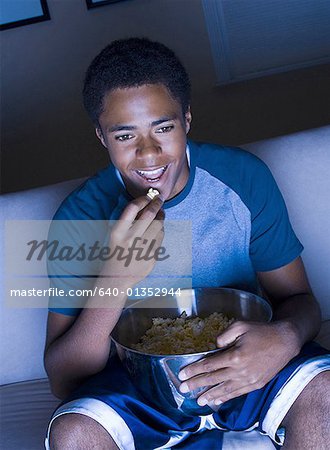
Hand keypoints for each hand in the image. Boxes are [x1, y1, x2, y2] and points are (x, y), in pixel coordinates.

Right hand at [101, 194, 164, 288]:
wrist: (117, 277)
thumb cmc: (116, 252)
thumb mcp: (116, 235)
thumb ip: (128, 222)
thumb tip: (146, 205)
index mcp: (118, 232)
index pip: (132, 208)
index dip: (142, 199)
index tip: (148, 196)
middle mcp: (130, 239)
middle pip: (149, 214)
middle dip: (156, 204)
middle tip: (159, 200)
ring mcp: (143, 248)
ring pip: (158, 225)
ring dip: (161, 216)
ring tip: (160, 214)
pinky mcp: (152, 256)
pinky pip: (160, 237)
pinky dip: (160, 230)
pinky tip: (158, 230)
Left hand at [178, 320, 298, 405]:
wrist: (284, 342)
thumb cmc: (261, 331)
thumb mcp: (240, 326)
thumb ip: (224, 335)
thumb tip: (213, 346)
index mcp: (235, 356)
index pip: (209, 365)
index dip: (194, 370)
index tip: (182, 375)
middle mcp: (240, 371)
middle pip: (213, 379)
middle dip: (196, 384)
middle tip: (182, 389)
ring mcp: (249, 380)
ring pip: (224, 390)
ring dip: (209, 395)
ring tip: (197, 400)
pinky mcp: (256, 385)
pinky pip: (237, 393)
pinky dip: (226, 397)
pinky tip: (217, 401)